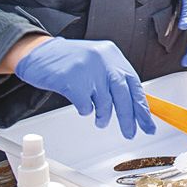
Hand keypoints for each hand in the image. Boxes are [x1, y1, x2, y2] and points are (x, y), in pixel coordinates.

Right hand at [13, 38, 156, 138]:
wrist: (38, 53)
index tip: (147, 124)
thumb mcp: (97, 61)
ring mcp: (88, 69)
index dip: (142, 106)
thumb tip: (133, 104)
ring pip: (105, 102)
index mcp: (113, 55)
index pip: (134, 84)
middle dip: (129, 117)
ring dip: (104, 116)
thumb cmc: (67, 60)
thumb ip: (113, 78)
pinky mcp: (71, 80)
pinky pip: (85, 105)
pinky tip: (82, 107)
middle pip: (123, 94)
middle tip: (131, 132)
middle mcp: (103, 60)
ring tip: (101, 121)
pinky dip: (85, 110)